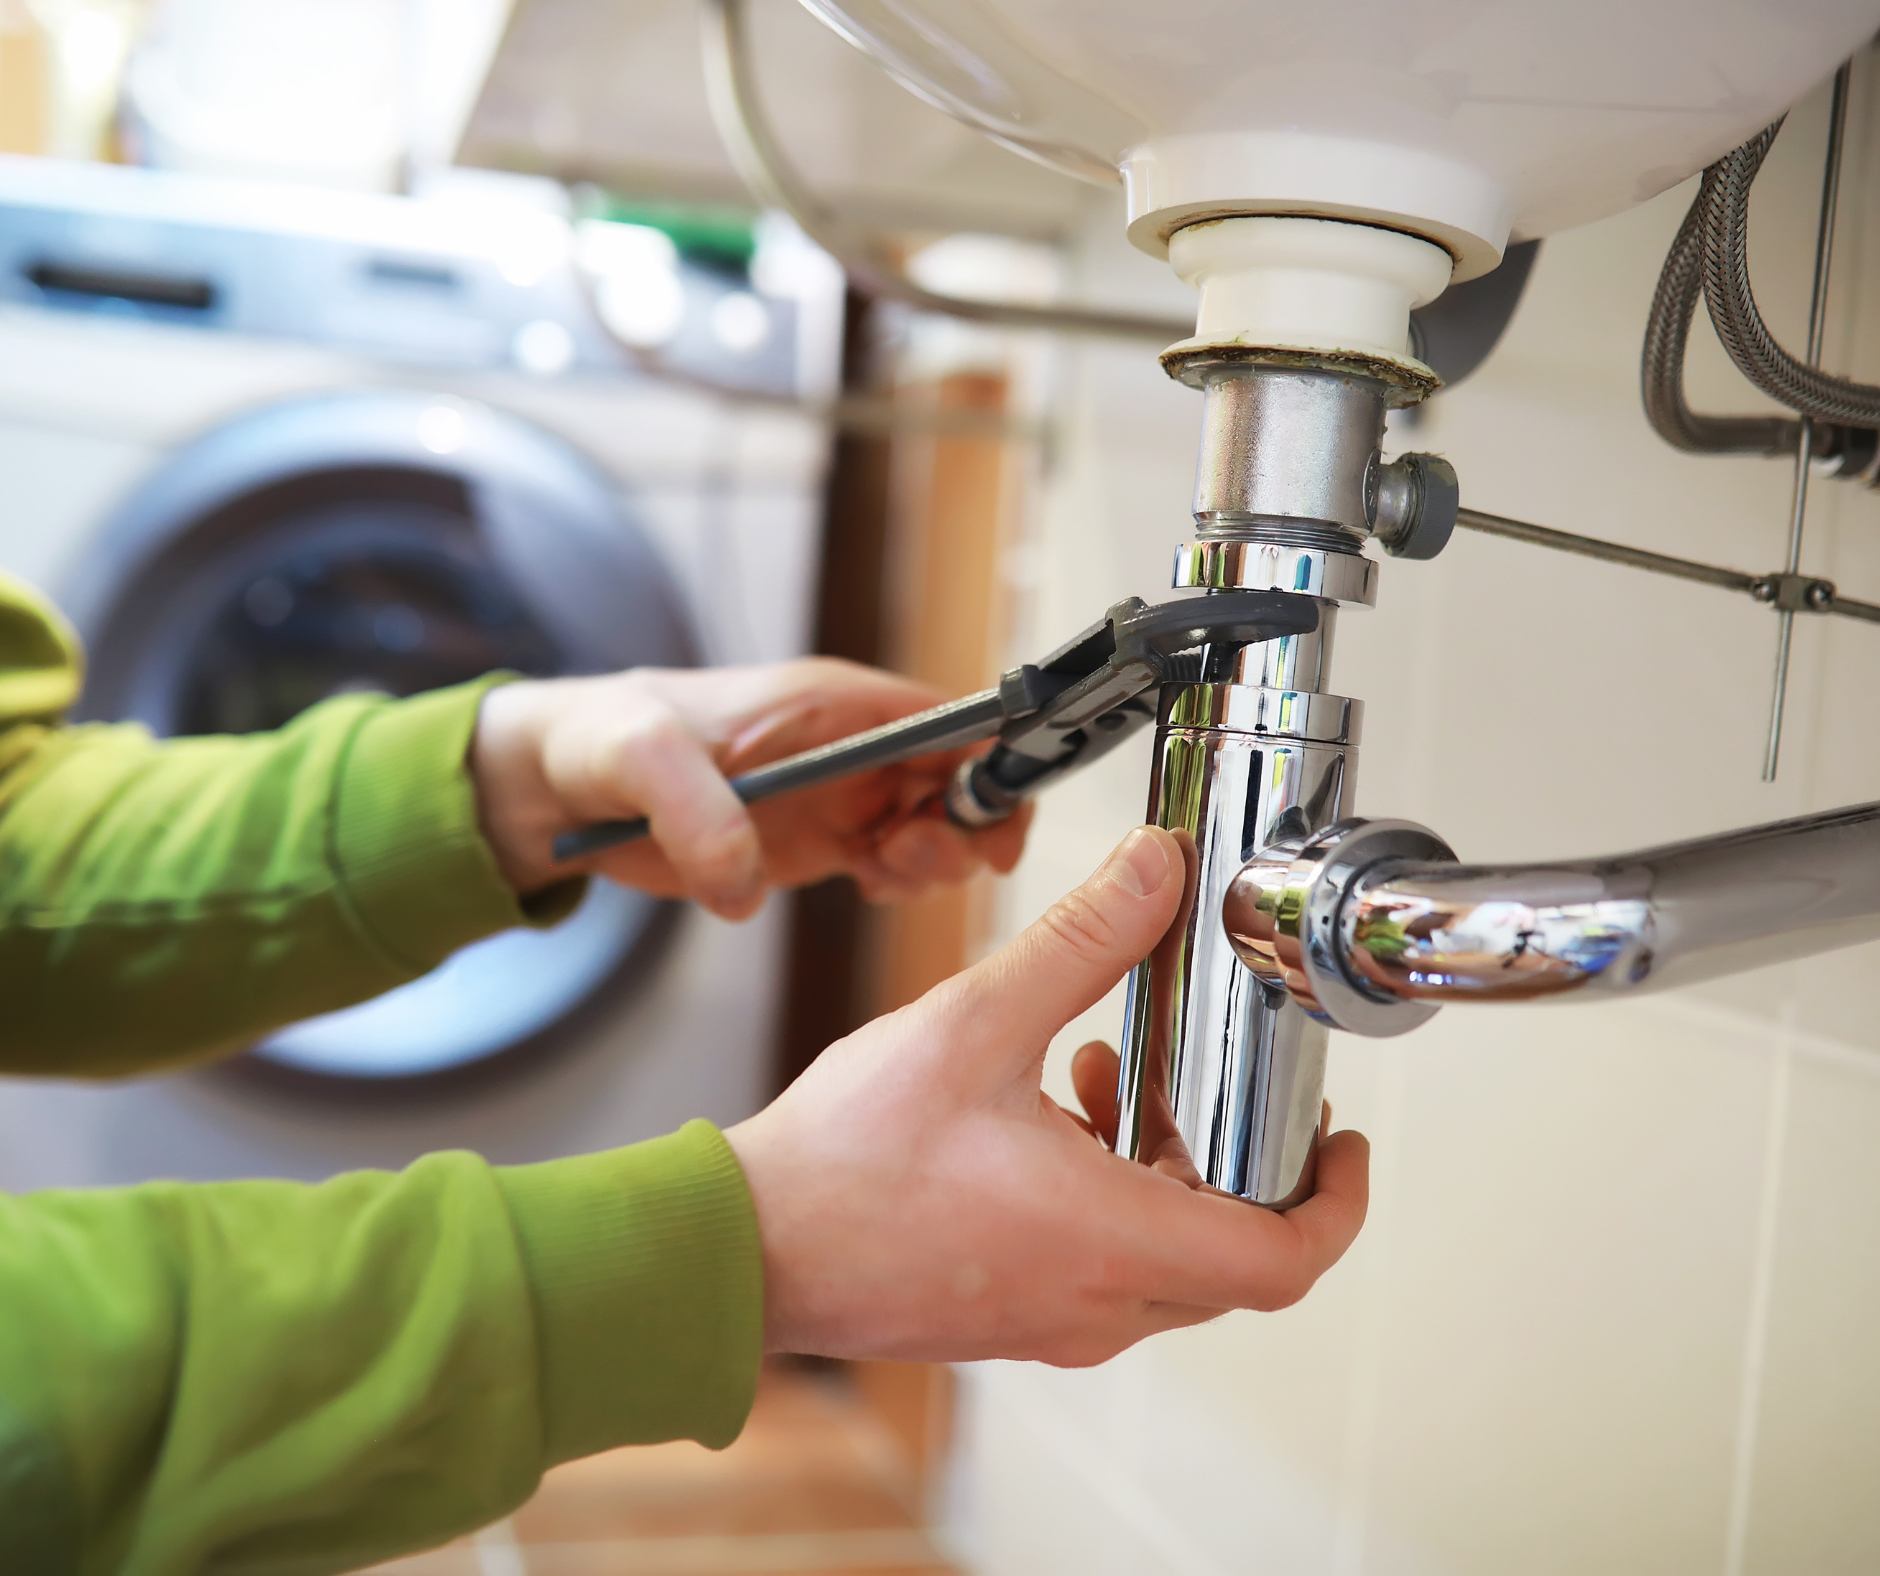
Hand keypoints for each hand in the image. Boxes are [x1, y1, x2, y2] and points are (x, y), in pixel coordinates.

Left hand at [470, 659, 1030, 914]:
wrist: (558, 786)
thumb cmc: (601, 739)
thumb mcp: (638, 757)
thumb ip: (694, 811)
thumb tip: (745, 883)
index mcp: (830, 701)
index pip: (949, 718)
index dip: (991, 761)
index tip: (993, 819)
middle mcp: (851, 745)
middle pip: (961, 778)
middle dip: (966, 825)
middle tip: (907, 859)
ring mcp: (839, 796)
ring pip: (937, 827)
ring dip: (932, 860)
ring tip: (879, 874)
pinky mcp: (818, 842)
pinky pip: (892, 863)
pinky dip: (898, 882)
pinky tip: (866, 887)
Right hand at [725, 826, 1369, 1364]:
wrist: (741, 1249)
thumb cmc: (845, 1163)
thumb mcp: (975, 1023)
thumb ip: (1080, 942)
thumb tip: (1157, 871)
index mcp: (1108, 1239)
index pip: (1283, 1259)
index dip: (1337, 1203)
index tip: (1342, 1145)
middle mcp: (1093, 1301)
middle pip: (1232, 1255)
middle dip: (1241, 1161)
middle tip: (1221, 1086)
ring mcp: (1049, 1319)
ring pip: (1164, 1260)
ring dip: (1165, 1168)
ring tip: (1111, 1074)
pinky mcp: (1007, 1315)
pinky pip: (1100, 1268)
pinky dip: (1108, 1193)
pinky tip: (1047, 1111)